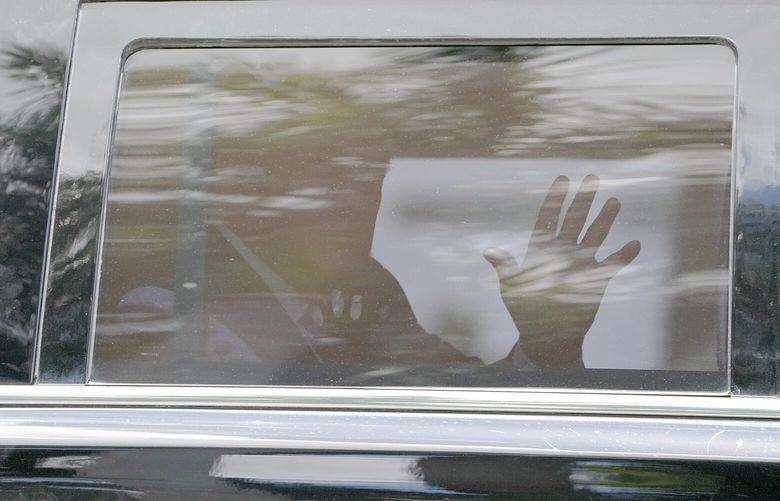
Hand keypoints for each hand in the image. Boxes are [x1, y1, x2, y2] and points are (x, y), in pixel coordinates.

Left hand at [485, 175, 639, 367]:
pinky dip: (623, 256)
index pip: (549, 218)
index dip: (555, 199)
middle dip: (583, 200)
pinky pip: (612, 264)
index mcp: (541, 249)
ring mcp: (580, 263)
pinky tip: (634, 244)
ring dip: (604, 220)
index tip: (563, 179)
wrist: (548, 334)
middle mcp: (563, 251)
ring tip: (614, 202)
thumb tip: (488, 252)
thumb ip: (505, 267)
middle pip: (574, 220)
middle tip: (593, 178)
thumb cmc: (525, 309)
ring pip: (594, 236)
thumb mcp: (512, 286)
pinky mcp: (595, 278)